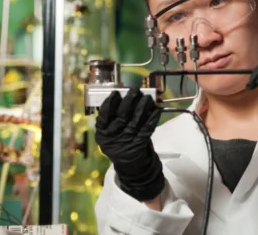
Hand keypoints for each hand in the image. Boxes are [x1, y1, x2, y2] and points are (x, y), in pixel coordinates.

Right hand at [94, 87, 164, 201]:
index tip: (116, 93)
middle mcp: (113, 137)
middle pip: (121, 115)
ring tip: (147, 97)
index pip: (104, 115)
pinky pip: (147, 128)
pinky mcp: (139, 144)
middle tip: (135, 90)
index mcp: (102, 133)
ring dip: (142, 106)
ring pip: (135, 120)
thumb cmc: (120, 143)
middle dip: (129, 101)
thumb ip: (114, 117)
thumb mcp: (111, 133)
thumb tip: (124, 95)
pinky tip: (156, 110)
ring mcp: (126, 141)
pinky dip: (152, 118)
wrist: (130, 166)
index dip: (110, 103)